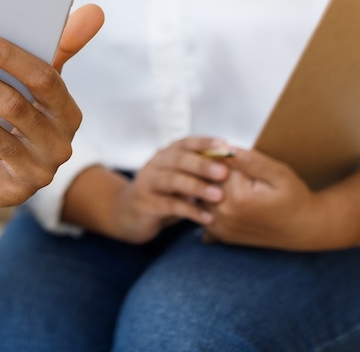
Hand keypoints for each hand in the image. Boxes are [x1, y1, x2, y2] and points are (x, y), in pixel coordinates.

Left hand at [0, 4, 103, 209]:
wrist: (11, 170)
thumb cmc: (26, 111)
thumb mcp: (42, 83)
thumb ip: (61, 47)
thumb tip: (94, 10)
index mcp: (68, 112)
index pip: (44, 79)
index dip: (10, 57)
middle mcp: (59, 145)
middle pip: (12, 105)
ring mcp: (37, 172)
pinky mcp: (11, 190)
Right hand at [65, 137, 231, 243]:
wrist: (126, 213)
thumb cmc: (162, 194)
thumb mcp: (178, 179)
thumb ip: (197, 172)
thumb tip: (233, 167)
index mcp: (166, 155)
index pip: (186, 143)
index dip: (205, 142)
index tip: (225, 145)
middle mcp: (155, 165)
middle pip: (179, 159)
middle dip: (203, 164)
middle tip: (224, 172)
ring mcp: (148, 184)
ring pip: (173, 180)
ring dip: (197, 187)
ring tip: (219, 196)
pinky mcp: (146, 205)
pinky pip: (169, 206)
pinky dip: (190, 211)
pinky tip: (207, 217)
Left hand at [203, 150, 359, 250]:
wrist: (303, 230)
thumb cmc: (294, 197)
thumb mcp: (277, 173)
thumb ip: (249, 160)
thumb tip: (223, 147)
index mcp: (237, 197)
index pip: (213, 165)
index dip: (218, 154)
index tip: (224, 149)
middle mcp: (224, 214)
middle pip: (203, 180)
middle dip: (211, 170)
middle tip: (228, 166)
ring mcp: (220, 227)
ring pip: (200, 195)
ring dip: (207, 185)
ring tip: (231, 180)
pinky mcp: (220, 234)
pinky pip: (204, 210)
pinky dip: (210, 200)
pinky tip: (227, 195)